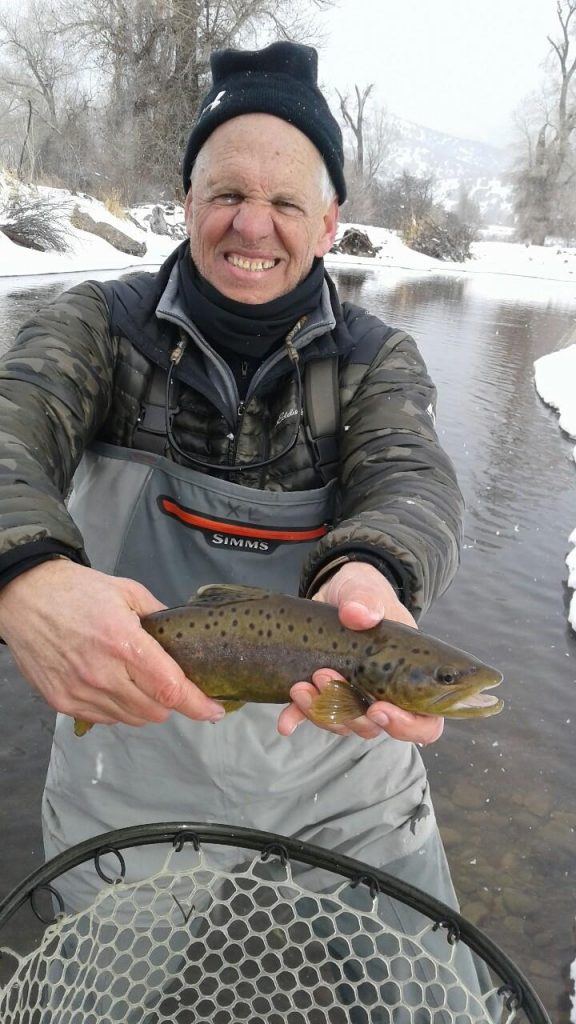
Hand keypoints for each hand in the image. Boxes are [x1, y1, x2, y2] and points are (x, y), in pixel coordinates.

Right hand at [0, 560, 225, 727]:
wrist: (25, 597)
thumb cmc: (77, 591)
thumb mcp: (127, 591)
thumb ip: (159, 616)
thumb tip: (184, 635)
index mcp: (124, 644)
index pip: (170, 688)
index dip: (197, 704)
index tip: (214, 710)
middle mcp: (103, 674)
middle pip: (155, 711)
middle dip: (170, 702)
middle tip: (167, 683)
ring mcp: (81, 692)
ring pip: (130, 719)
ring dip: (143, 707)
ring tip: (136, 681)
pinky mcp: (63, 702)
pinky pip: (104, 719)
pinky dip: (116, 709)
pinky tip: (112, 685)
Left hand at [277, 562, 443, 744]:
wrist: (334, 592)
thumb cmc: (363, 593)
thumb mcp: (367, 590)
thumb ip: (367, 599)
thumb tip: (357, 614)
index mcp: (411, 676)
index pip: (425, 722)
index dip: (407, 725)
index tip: (379, 708)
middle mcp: (384, 693)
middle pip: (376, 727)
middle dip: (349, 713)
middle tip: (325, 676)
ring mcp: (352, 696)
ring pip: (343, 724)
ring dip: (320, 712)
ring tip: (300, 686)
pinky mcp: (324, 693)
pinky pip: (313, 715)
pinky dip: (298, 718)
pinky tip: (285, 722)